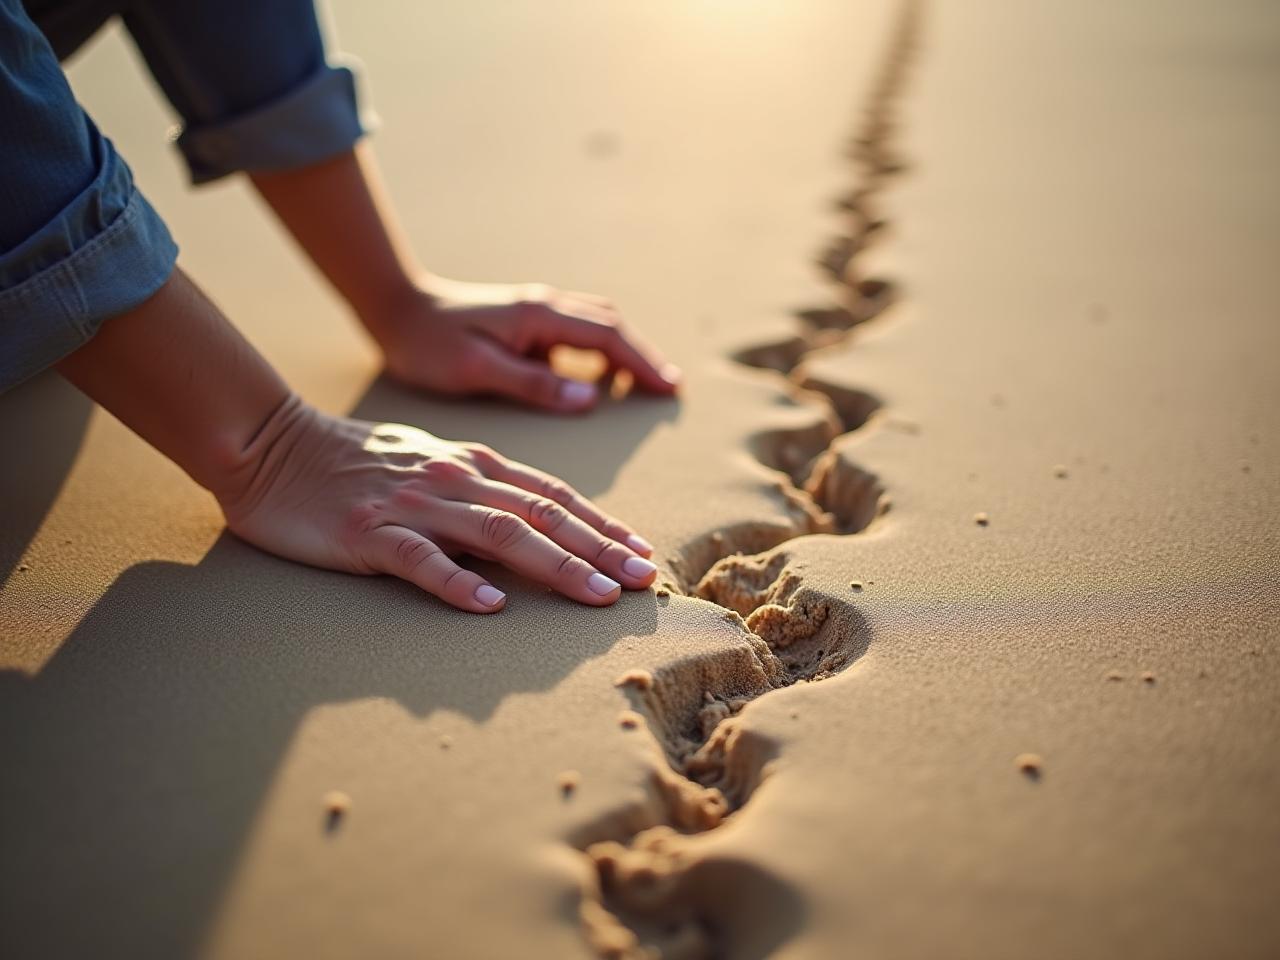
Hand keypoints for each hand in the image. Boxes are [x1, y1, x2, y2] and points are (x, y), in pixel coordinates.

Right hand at [219, 398, 658, 612]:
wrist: (273, 444)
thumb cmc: (357, 461)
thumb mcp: (431, 464)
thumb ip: (481, 490)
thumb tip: (534, 528)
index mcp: (472, 463)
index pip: (553, 494)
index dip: (602, 523)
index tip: (640, 550)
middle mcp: (454, 479)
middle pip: (542, 514)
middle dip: (600, 548)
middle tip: (643, 579)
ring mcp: (413, 506)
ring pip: (499, 534)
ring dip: (555, 565)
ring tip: (597, 596)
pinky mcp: (369, 533)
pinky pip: (420, 560)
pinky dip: (458, 583)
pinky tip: (490, 607)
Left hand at [367, 276, 681, 412]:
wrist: (395, 309)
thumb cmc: (428, 344)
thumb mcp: (477, 370)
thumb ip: (533, 383)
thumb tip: (590, 399)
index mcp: (538, 315)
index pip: (607, 337)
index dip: (642, 363)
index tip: (669, 389)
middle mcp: (545, 306)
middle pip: (611, 326)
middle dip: (643, 357)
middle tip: (669, 390)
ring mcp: (536, 312)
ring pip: (597, 326)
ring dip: (624, 352)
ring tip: (644, 386)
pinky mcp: (526, 323)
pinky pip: (576, 335)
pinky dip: (599, 352)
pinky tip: (598, 378)